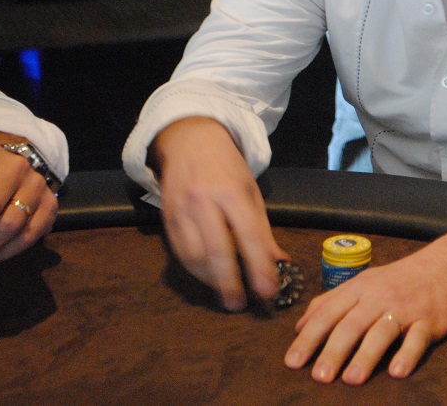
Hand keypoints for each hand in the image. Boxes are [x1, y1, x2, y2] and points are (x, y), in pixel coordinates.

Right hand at [150, 117, 286, 310]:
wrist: (190, 141)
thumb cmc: (228, 168)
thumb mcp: (251, 191)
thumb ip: (263, 230)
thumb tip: (280, 264)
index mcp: (233, 192)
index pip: (249, 236)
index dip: (259, 267)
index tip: (269, 291)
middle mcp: (205, 202)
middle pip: (217, 251)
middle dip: (230, 283)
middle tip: (241, 304)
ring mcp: (182, 211)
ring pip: (195, 257)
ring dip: (212, 280)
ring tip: (228, 293)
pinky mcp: (166, 218)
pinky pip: (180, 253)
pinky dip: (196, 270)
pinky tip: (209, 277)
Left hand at [284, 244, 446, 384]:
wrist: (443, 267)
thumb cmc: (396, 280)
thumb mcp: (361, 283)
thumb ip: (330, 302)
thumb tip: (299, 326)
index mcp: (359, 289)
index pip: (328, 313)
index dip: (310, 337)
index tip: (293, 362)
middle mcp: (379, 297)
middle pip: (352, 324)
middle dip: (334, 351)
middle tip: (319, 377)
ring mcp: (405, 309)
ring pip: (382, 331)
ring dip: (366, 355)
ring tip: (352, 380)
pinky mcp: (429, 321)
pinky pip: (417, 339)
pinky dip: (407, 355)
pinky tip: (397, 372)